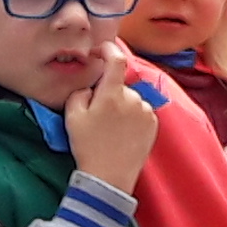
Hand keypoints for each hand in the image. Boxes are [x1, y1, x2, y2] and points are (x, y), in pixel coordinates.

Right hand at [64, 44, 158, 195]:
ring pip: (131, 98)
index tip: (100, 51)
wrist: (109, 177)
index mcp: (112, 94)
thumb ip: (80, 92)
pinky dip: (132, 115)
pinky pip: (141, 111)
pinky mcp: (154, 124)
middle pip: (120, 84)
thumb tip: (91, 86)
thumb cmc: (87, 146)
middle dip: (109, 91)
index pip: (116, 59)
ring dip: (122, 104)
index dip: (108, 49)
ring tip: (111, 127)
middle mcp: (133, 99)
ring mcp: (146, 111)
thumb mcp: (72, 116)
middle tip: (97, 111)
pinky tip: (123, 132)